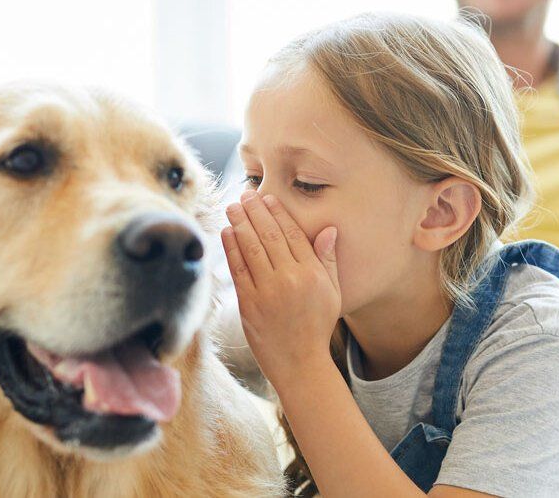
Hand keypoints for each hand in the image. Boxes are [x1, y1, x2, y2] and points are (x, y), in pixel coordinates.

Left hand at [221, 190, 340, 388]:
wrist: (300, 364)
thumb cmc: (317, 326)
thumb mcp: (332, 293)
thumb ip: (328, 260)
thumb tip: (328, 229)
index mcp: (312, 274)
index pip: (293, 234)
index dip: (278, 213)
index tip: (268, 198)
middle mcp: (290, 279)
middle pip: (269, 236)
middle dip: (255, 211)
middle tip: (244, 194)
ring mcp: (268, 292)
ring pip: (251, 249)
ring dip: (240, 224)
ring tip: (232, 207)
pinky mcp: (249, 305)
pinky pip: (238, 270)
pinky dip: (231, 249)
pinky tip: (226, 233)